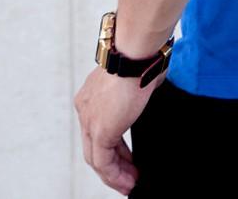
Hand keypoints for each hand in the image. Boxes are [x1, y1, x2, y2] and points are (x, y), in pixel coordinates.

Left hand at [74, 64, 166, 194]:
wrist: (136, 53)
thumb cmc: (142, 55)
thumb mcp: (139, 76)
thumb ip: (139, 90)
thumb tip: (151, 87)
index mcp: (93, 93)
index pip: (99, 127)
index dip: (114, 145)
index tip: (127, 157)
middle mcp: (86, 107)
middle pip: (95, 145)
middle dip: (114, 163)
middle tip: (129, 176)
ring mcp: (90, 120)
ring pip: (96, 158)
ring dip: (115, 174)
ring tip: (131, 184)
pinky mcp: (100, 131)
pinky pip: (103, 163)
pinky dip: (116, 175)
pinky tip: (130, 182)